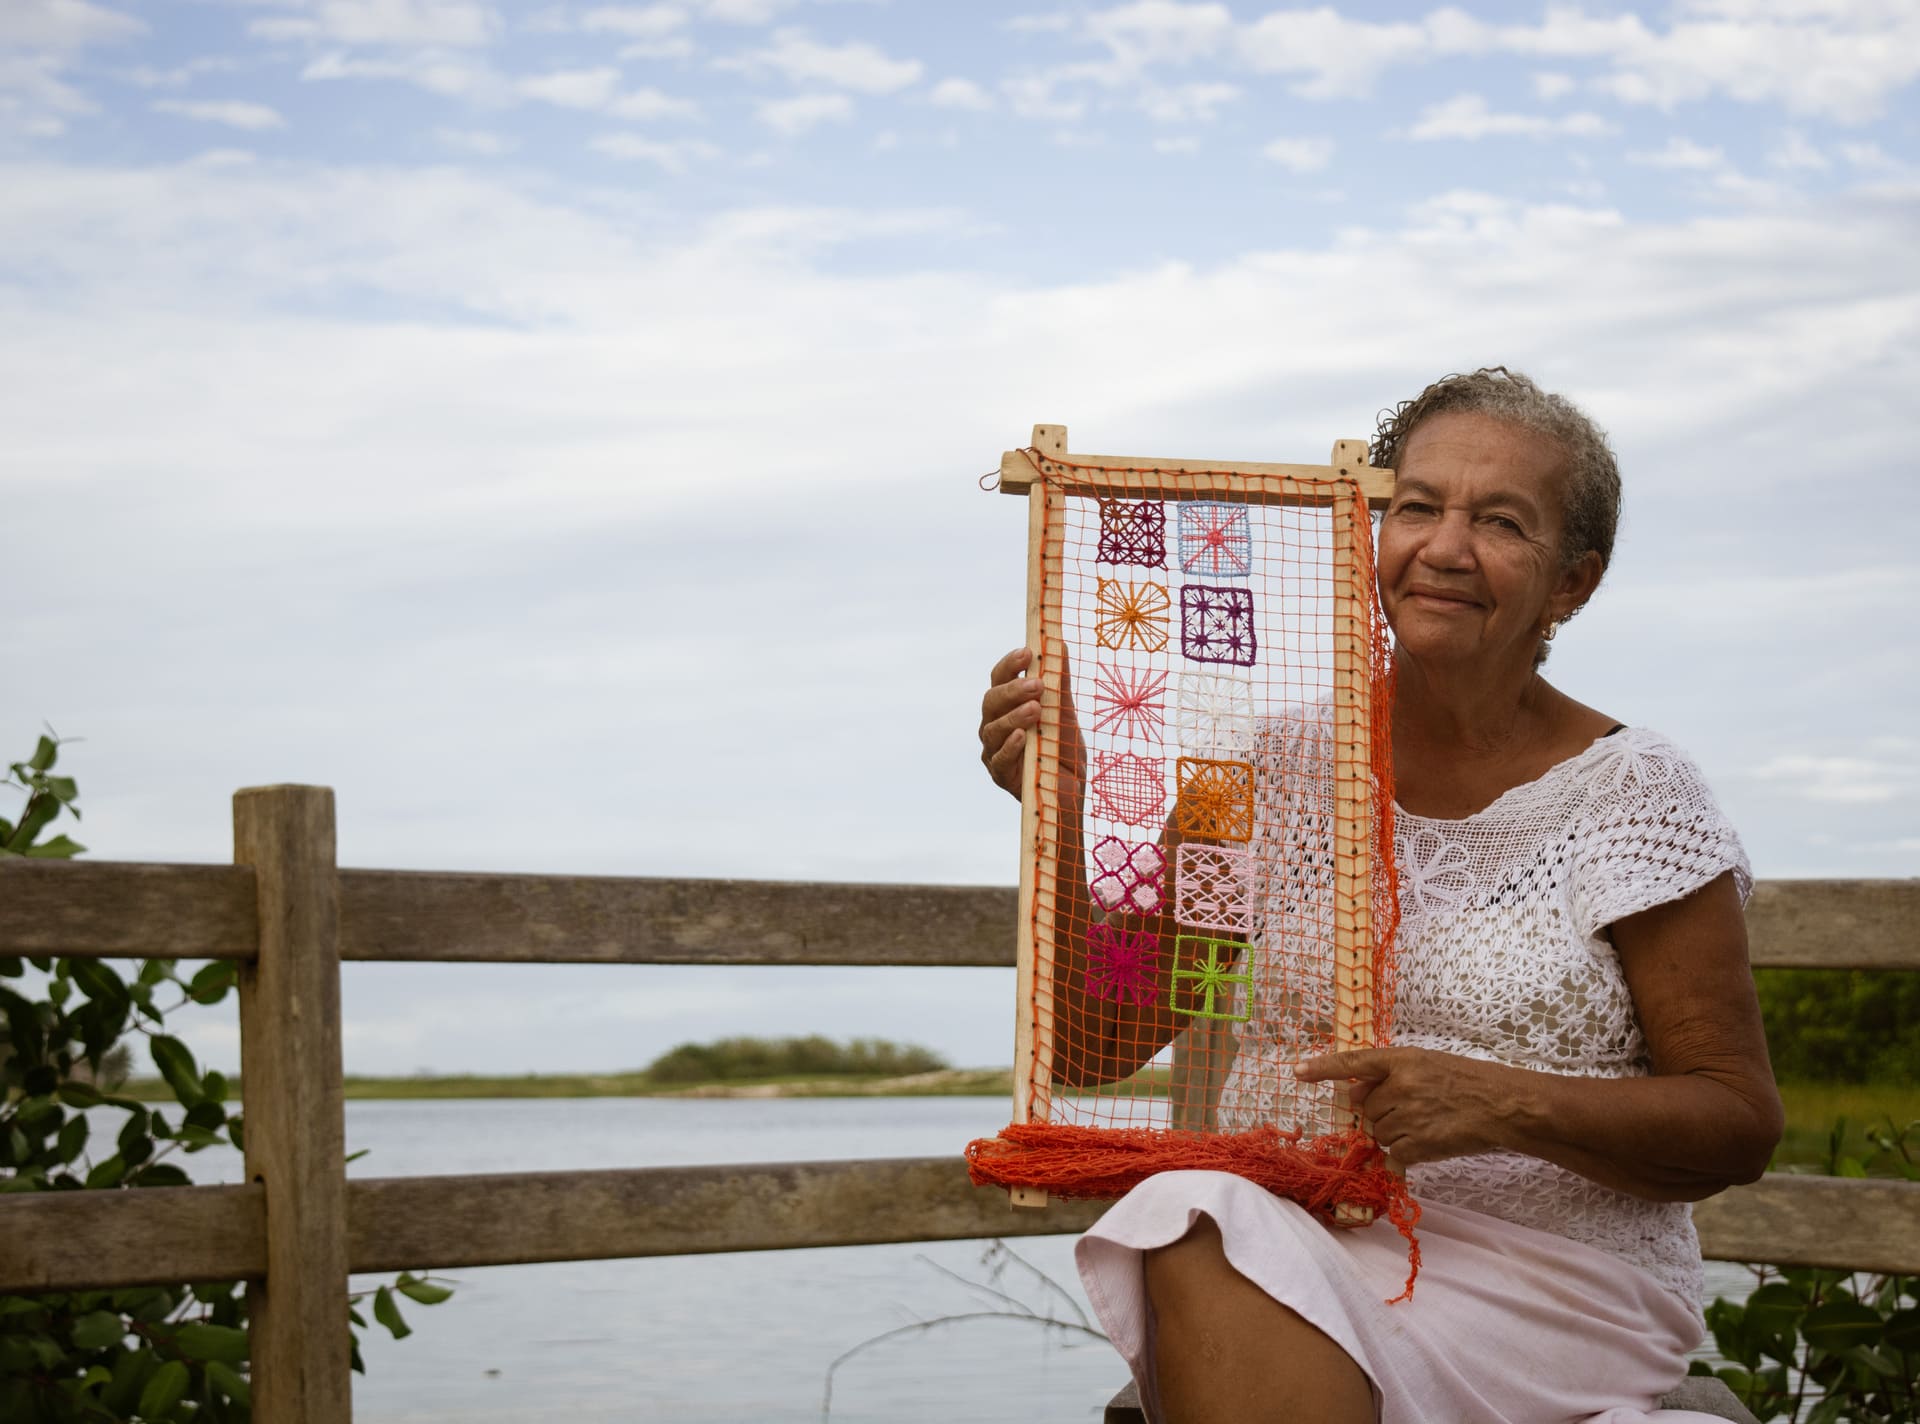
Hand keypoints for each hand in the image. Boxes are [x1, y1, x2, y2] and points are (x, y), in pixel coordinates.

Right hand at [978, 648, 1084, 802]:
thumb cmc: (1062, 751)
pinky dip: (1010, 746)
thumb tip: (1058, 646)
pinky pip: (1000, 759)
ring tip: (1035, 709)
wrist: (1070, 792)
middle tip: (1036, 684)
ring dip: (1014, 716)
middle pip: (991, 701)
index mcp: (1006, 707)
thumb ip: (1058, 685)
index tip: (1027, 653)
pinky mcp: (1000, 776)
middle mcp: (994, 726)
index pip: (999, 679)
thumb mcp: (1064, 714)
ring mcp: (994, 751)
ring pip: (992, 729)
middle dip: (1012, 690)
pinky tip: (1022, 737)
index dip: (1010, 664)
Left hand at [1294, 1047, 1515, 1165]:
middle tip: (1419, 1109)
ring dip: (1398, 1133)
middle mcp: (1401, 1085)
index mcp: (1403, 1060)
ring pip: (1380, 1133)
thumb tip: (1353, 1094)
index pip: (1355, 1062)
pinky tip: (1432, 1141)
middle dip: (1386, 1112)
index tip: (1297, 1072)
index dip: (1324, 1068)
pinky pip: (1396, 1155)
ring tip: (1430, 1123)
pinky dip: (1409, 1153)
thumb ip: (1388, 1076)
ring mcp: (1409, 1116)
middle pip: (1368, 1109)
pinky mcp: (1419, 1144)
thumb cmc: (1468, 1081)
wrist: (1504, 1106)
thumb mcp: (1427, 1065)